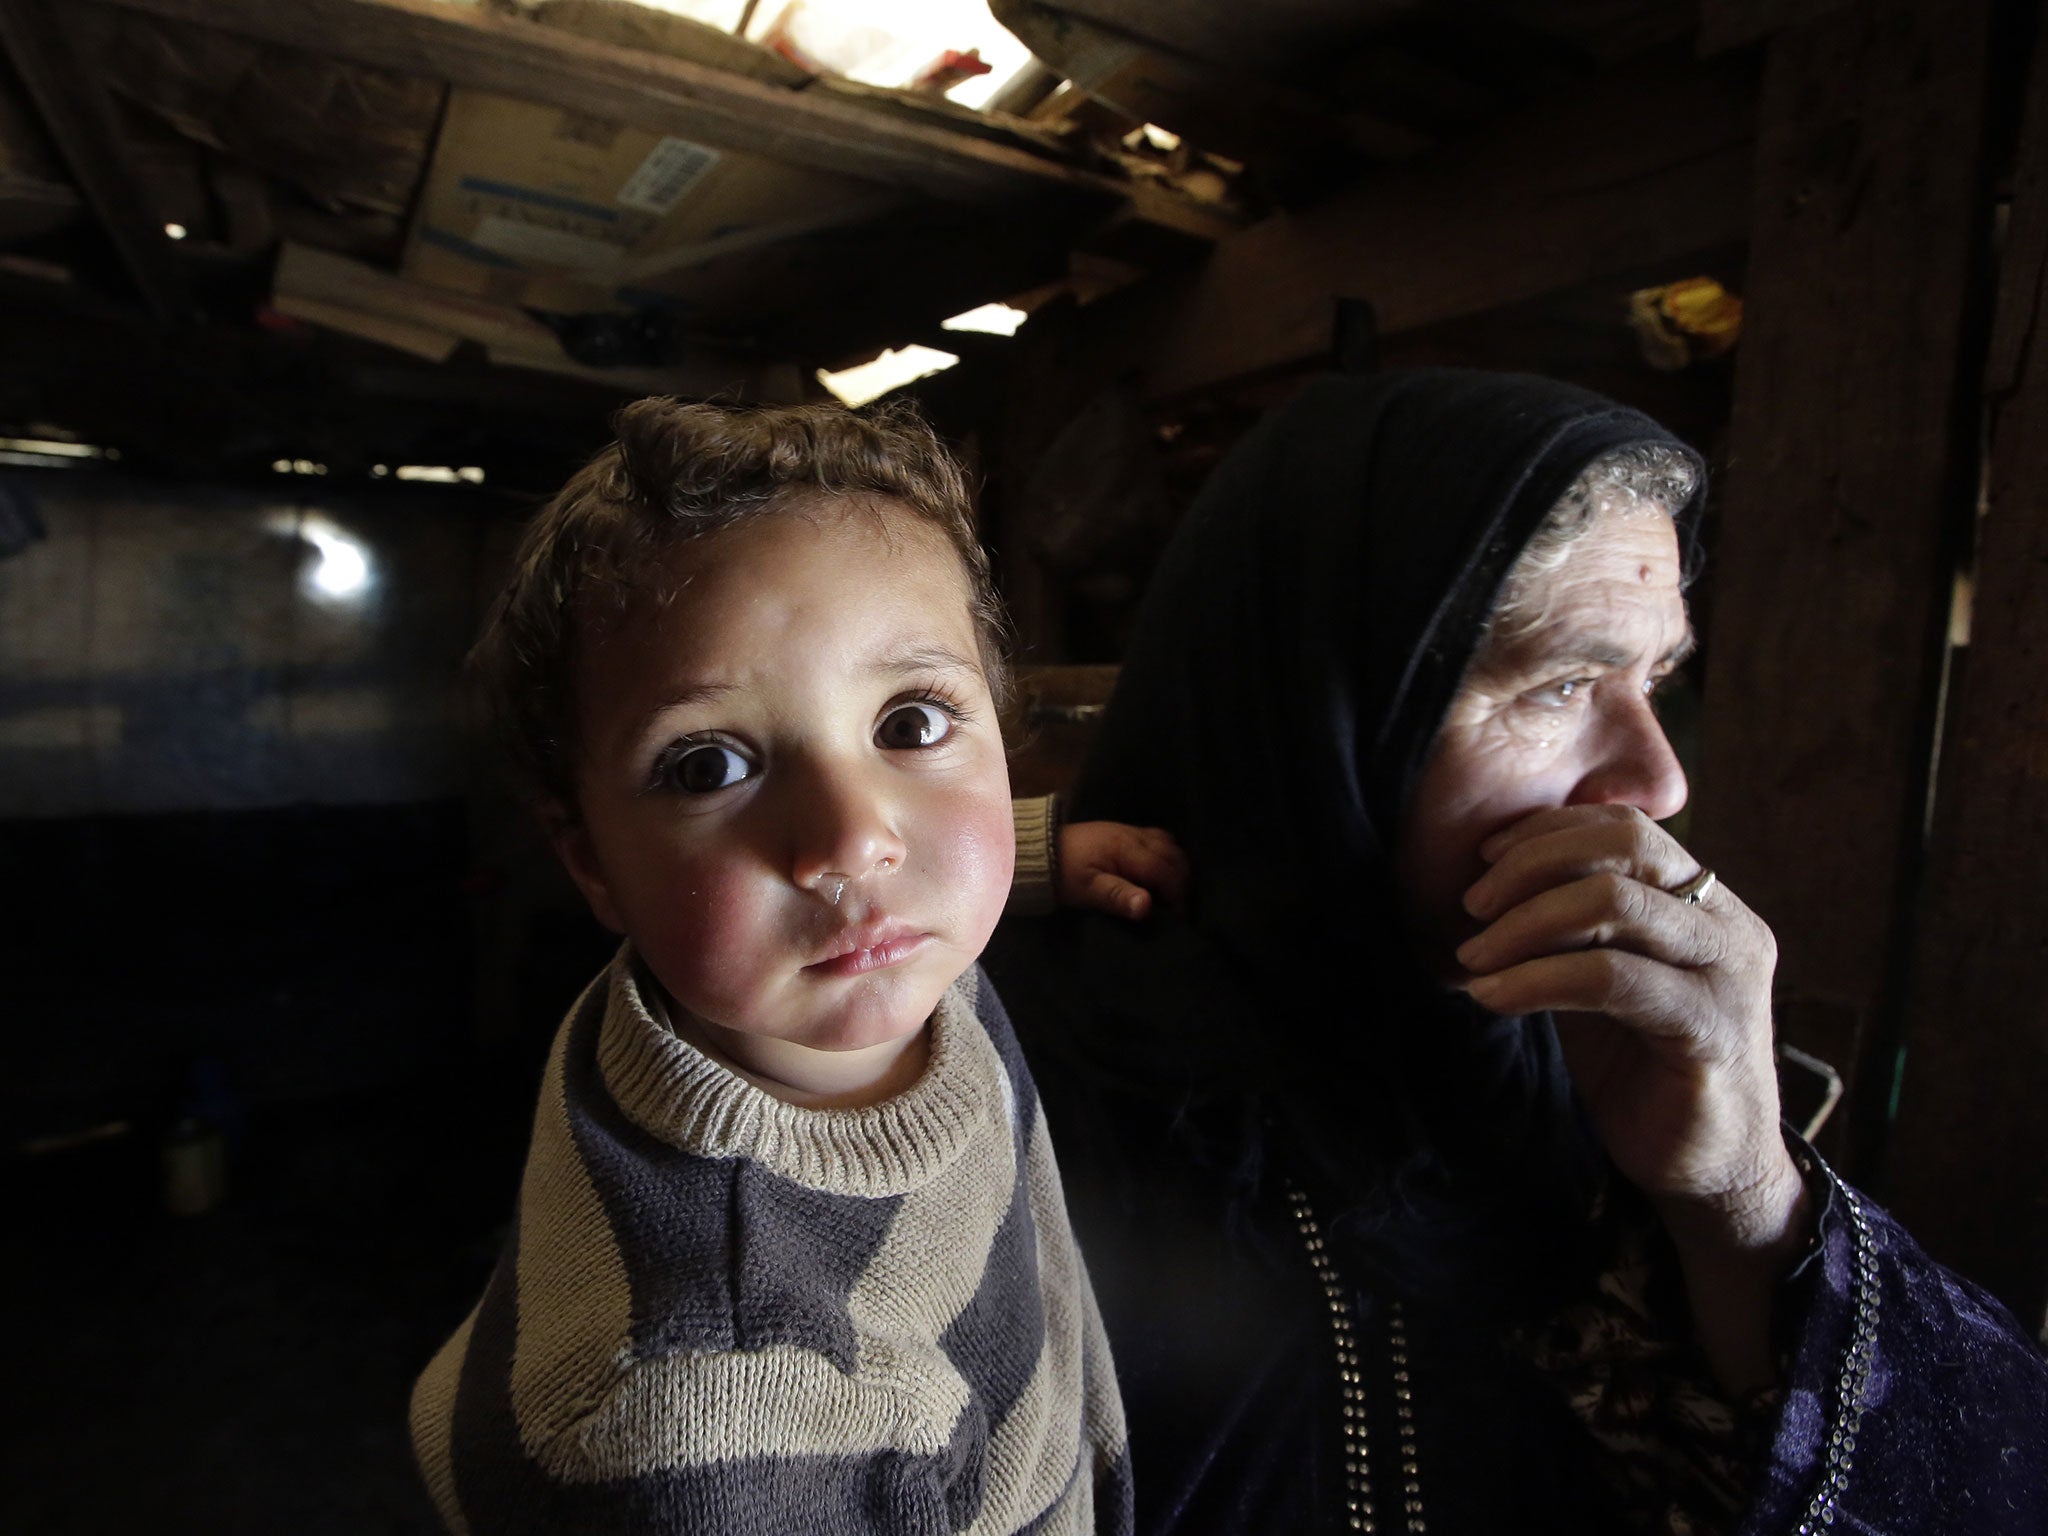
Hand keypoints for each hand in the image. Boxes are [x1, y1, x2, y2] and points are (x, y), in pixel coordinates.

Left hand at [1058, 821, 1188, 920]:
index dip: (1178, 894)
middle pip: (1173, 855)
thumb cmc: (1063, 873)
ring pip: (1170, 844)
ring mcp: (1131, 830)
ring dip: (1178, 867)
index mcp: (1126, 849)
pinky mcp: (1126, 832)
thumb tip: (1147, 906)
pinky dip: (1169, 856)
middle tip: (1180, 908)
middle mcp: (1134, 835)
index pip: (1165, 870)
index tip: (1179, 917)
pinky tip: (1163, 873)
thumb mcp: (1087, 890)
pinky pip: (1160, 839)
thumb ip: (1118, 896)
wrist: (1039, 850)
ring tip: (1175, 893)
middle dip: (1183, 881)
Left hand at [1453, 805, 1801, 1243]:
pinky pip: (1609, 978)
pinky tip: (1493, 997)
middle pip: (1626, 845)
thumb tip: (1494, 879)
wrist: (1707, 1170)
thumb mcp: (1602, 979)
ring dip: (1524, 924)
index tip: (1483, 860)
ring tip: (1473, 959)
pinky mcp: (1710, 1028)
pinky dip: (1536, 979)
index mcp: (1707, 902)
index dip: (1548, 832)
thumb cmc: (1643, 1068)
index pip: (1626, 827)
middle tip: (1472, 906)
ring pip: (1614, 903)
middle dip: (1532, 865)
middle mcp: (1728, 924)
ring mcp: (1726, 974)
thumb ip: (1574, 927)